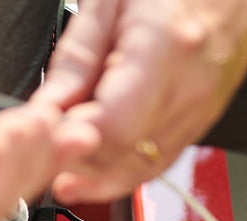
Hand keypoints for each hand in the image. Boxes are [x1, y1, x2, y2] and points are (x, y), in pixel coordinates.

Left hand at [35, 0, 246, 202]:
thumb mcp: (108, 1)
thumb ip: (75, 60)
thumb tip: (48, 108)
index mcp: (165, 49)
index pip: (115, 126)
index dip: (76, 139)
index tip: (48, 136)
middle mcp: (189, 89)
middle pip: (126, 157)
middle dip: (81, 164)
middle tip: (47, 159)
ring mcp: (200, 112)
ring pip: (142, 170)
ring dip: (99, 178)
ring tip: (65, 171)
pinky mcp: (199, 124)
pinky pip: (158, 162)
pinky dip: (124, 170)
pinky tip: (97, 168)